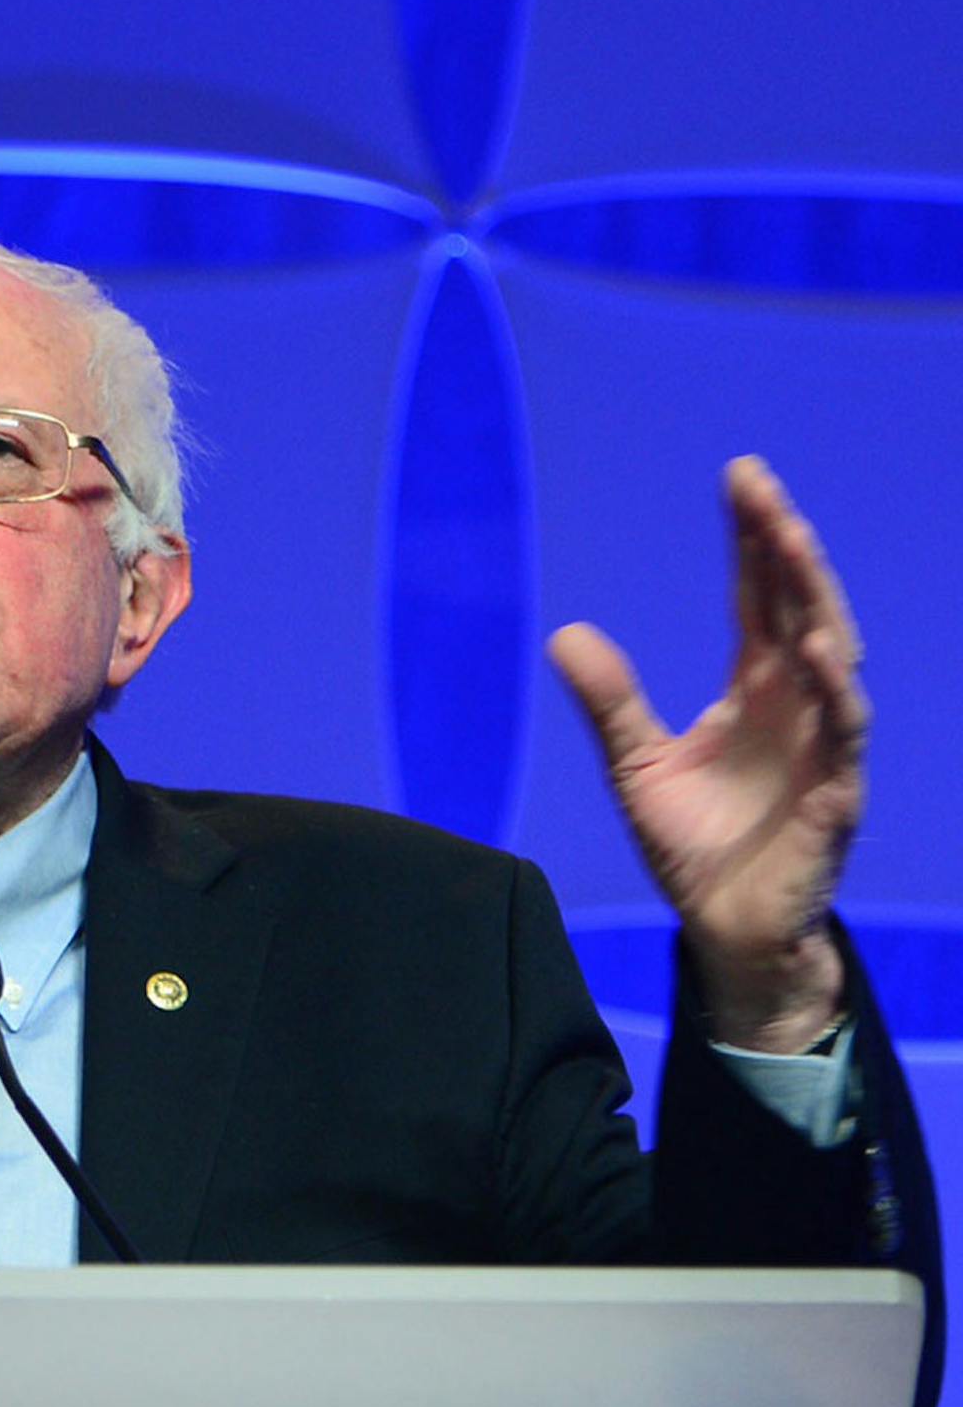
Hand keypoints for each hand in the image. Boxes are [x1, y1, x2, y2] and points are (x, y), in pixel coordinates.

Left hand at [548, 456, 864, 1051]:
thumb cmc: (694, 842)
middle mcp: (795, 707)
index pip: (757, 599)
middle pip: (798, 609)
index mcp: (755, 691)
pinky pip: (843, 738)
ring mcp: (822, 748)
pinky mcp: (833, 798)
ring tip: (793, 545)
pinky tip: (821, 653)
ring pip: (834, 661)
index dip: (752, 541)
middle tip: (762, 490)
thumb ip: (610, 700)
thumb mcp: (635, 764)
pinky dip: (836, 694)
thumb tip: (564, 632)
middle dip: (784, 549)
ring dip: (816, 602)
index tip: (741, 477)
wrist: (724, 929)